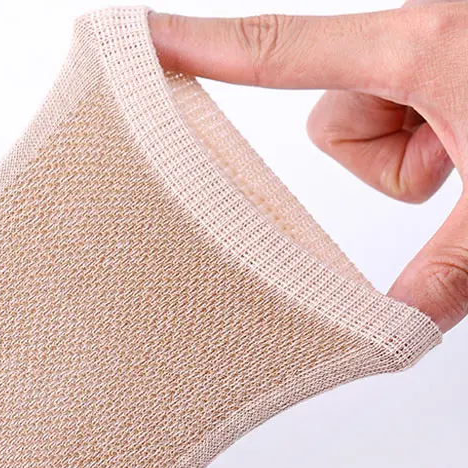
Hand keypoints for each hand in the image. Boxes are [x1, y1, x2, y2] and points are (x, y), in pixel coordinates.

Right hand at [149, 1, 467, 331]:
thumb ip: (450, 266)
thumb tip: (395, 331)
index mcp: (418, 50)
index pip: (279, 51)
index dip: (198, 45)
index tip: (138, 37)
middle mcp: (413, 31)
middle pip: (332, 120)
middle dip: (379, 158)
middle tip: (448, 164)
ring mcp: (428, 39)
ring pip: (365, 120)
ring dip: (407, 151)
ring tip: (466, 151)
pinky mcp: (443, 52)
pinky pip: (402, 107)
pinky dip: (430, 136)